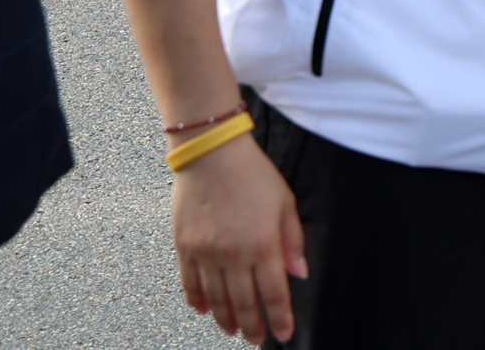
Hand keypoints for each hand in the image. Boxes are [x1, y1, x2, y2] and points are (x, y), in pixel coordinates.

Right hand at [170, 130, 305, 340]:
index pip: (274, 293)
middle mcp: (233, 255)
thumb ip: (292, 240)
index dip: (280, 318)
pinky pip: (190, 284)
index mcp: (263, 245)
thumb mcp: (285, 202)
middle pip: (244, 303)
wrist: (211, 153)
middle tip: (256, 339)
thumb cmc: (253, 174)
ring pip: (216, 299)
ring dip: (225, 319)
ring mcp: (205, 253)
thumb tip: (300, 273)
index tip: (284, 334)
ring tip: (233, 330)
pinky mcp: (184, 247)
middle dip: (253, 326)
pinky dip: (198, 300)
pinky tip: (204, 310)